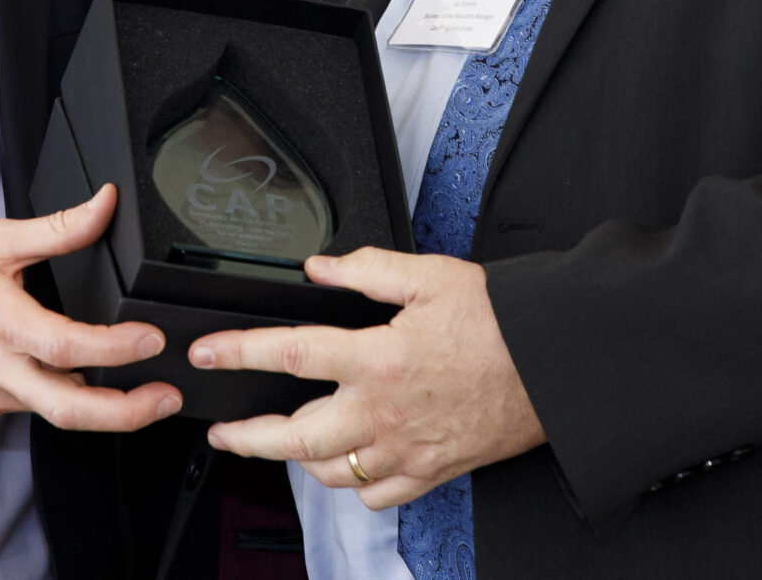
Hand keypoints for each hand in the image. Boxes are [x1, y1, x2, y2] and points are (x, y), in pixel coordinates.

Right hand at [0, 183, 180, 430]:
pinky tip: (90, 382)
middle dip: (125, 412)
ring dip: (104, 409)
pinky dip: (68, 399)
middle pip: (67, 407)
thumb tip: (103, 206)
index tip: (151, 340)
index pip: (66, 346)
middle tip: (164, 398)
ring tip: (145, 394)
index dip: (116, 348)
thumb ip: (57, 228)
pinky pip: (34, 407)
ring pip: (54, 413)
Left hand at [191, 248, 544, 507]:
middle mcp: (383, 412)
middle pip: (293, 438)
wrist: (554, 368)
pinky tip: (345, 464)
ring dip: (295, 460)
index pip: (289, 355)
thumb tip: (321, 266)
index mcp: (378, 358)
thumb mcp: (432, 276)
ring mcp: (404, 449)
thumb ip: (369, 269)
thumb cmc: (501, 323)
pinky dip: (353, 483)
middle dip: (246, 437)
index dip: (238, 352)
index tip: (208, 353)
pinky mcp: (429, 472)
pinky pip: (375, 494)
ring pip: (329, 472)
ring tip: (278, 445)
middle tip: (222, 430)